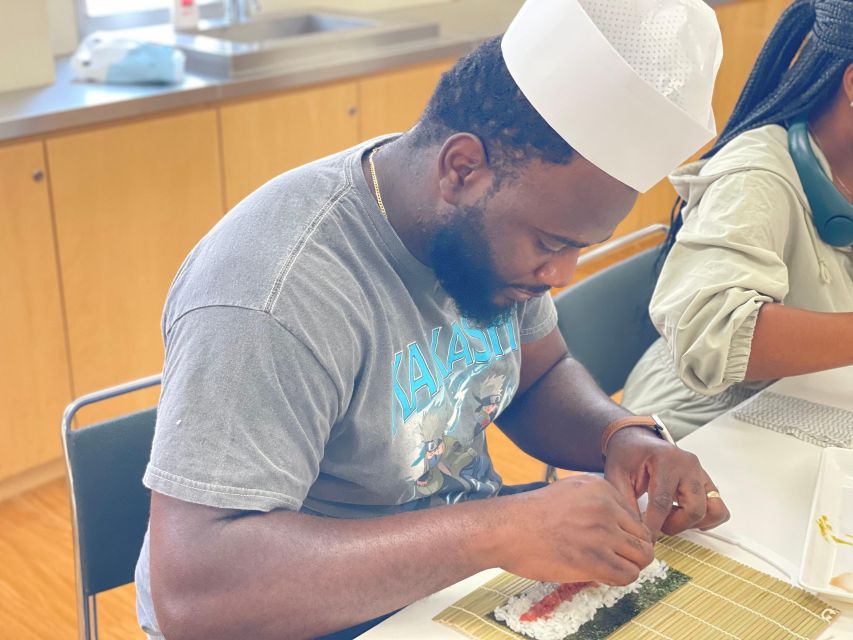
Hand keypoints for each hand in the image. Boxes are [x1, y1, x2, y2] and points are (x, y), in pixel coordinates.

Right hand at [496, 474, 653, 585]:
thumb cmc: (530, 514)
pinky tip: (600, 575)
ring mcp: (602, 533)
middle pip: (643, 537)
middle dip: (632, 551)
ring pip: (641, 557)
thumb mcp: (567, 490)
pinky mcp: (595, 559)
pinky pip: (627, 575)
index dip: (625, 533)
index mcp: (601, 489)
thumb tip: (617, 522)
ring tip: (608, 567)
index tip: (609, 542)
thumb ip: (595, 501)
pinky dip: (618, 579)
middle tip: (614, 558)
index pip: (635, 517)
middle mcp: (606, 508)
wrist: (507, 529)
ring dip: (628, 566)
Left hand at [604, 427, 729, 537]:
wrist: (637, 441)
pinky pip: (718, 508)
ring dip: (691, 522)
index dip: (654, 525)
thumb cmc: (628, 456)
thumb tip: (637, 532)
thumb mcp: (617, 477)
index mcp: (665, 460)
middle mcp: (689, 465)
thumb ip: (626, 504)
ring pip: (712, 510)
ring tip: (670, 517)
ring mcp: (701, 473)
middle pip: (694, 509)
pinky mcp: (707, 482)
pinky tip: (682, 514)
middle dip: (675, 525)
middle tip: (656, 524)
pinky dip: (704, 519)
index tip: (647, 540)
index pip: (663, 501)